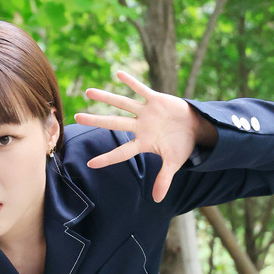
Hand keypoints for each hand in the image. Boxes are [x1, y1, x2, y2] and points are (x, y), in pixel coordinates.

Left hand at [74, 70, 216, 202]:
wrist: (196, 128)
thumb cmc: (182, 146)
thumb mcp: (174, 164)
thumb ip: (164, 179)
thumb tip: (158, 200)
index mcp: (143, 143)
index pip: (121, 153)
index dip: (107, 158)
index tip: (90, 164)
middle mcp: (140, 127)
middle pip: (114, 123)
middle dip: (96, 120)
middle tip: (76, 118)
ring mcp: (146, 112)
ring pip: (122, 104)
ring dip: (106, 97)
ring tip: (88, 91)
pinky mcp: (156, 99)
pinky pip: (141, 89)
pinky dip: (131, 81)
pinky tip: (118, 73)